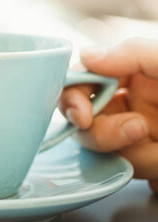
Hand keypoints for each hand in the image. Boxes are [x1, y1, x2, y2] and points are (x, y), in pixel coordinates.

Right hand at [59, 37, 157, 192]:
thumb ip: (131, 53)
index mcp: (132, 74)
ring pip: (102, 148)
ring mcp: (136, 135)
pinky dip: (147, 165)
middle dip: (100, 130)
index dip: (72, 96)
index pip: (82, 79)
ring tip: (157, 142)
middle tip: (128, 129)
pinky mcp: (147, 162)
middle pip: (82, 119)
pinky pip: (126, 168)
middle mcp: (128, 103)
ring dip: (130, 150)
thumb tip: (85, 55)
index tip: (82, 114)